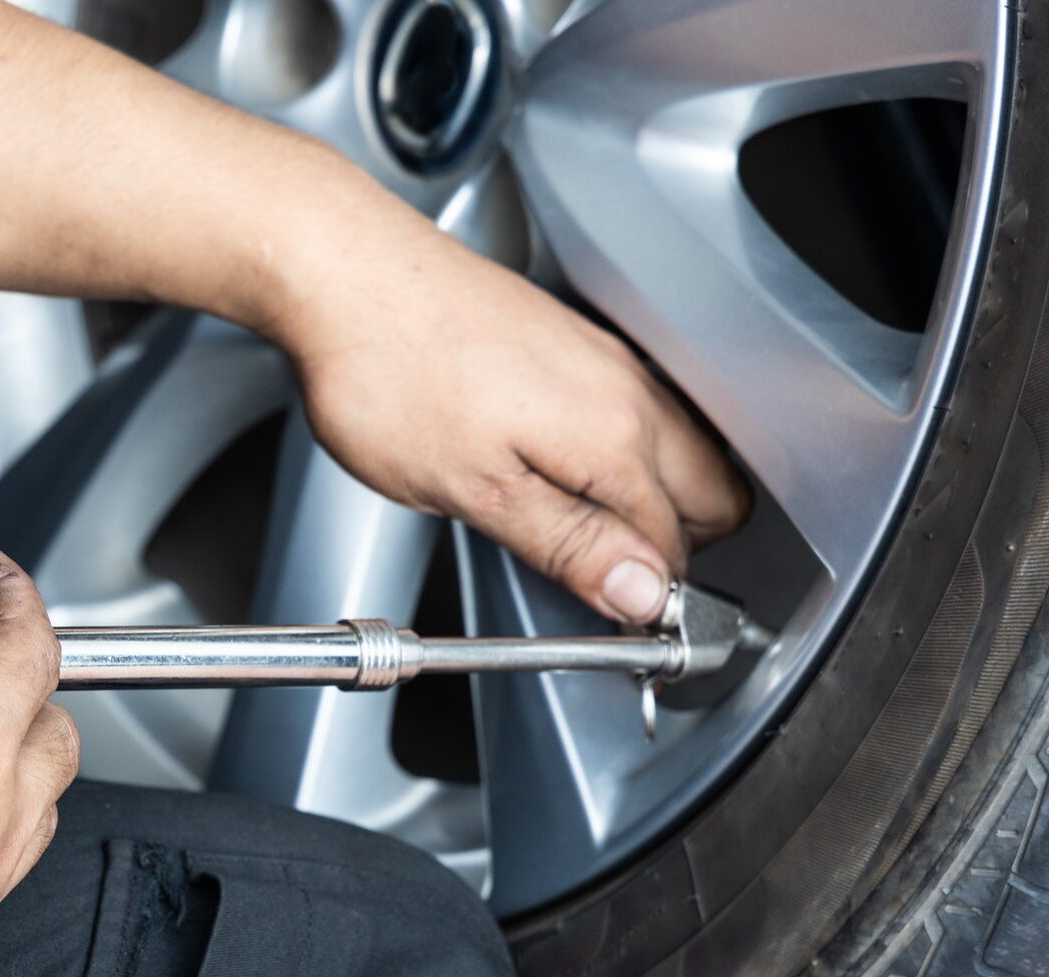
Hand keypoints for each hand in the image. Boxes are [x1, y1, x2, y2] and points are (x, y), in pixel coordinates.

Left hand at [279, 216, 749, 624]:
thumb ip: (569, 545)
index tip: (615, 623)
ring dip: (650, 498)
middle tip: (603, 582)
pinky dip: (615, 453)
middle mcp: (625, 388)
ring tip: (576, 530)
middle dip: (674, 548)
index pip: (676, 546)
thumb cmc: (388, 371)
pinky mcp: (567, 340)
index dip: (648, 599)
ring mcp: (600, 358)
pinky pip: (632, 410)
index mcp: (615, 435)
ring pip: (679, 447)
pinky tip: (553, 467)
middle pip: (711, 494)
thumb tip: (642, 594)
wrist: (343, 274)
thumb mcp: (474, 491)